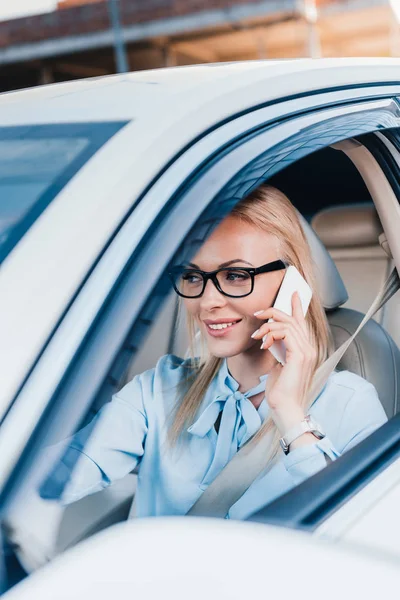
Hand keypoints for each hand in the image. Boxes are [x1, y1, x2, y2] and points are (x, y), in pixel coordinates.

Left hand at [251, 292, 316, 434]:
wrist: (286, 407)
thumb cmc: (281, 390)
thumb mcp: (279, 365)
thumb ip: (280, 350)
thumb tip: (271, 338)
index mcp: (306, 350)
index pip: (301, 323)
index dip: (297, 307)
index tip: (292, 294)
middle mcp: (309, 348)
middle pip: (293, 319)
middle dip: (274, 311)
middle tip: (258, 312)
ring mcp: (306, 351)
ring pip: (287, 324)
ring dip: (268, 325)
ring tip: (256, 335)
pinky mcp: (299, 355)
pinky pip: (285, 332)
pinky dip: (271, 334)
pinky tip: (263, 342)